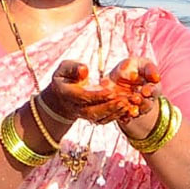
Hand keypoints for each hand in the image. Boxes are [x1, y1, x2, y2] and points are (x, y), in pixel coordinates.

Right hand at [43, 56, 158, 124]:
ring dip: (114, 112)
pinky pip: (104, 120)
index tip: (110, 90)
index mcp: (67, 94)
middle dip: (108, 106)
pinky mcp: (92, 118)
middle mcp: (75, 108)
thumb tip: (84, 70)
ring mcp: (83, 115)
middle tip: (124, 100)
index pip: (82, 97)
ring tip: (128, 104)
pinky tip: (128, 108)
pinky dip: (116, 116)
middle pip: (92, 111)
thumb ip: (72, 68)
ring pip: (99, 118)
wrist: (61, 98)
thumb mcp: (64, 68)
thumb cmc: (65, 78)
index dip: (97, 95)